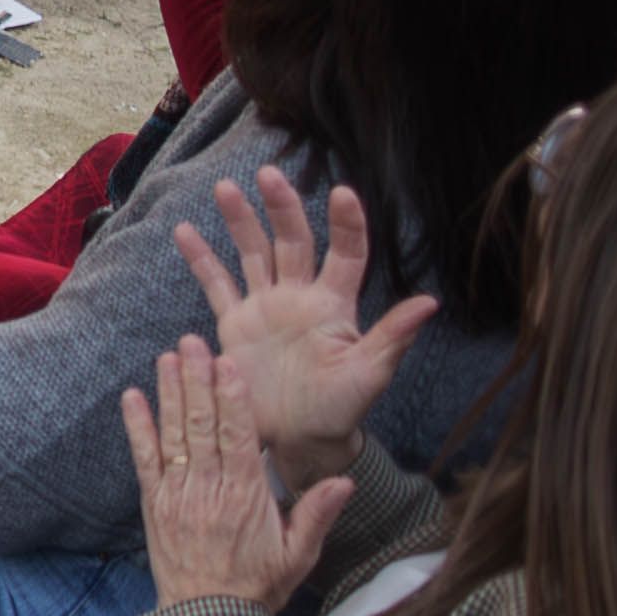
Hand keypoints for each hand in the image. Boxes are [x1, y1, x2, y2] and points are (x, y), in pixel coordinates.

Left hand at [123, 340, 350, 610]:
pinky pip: (144, 459)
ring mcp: (178, 494)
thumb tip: (345, 481)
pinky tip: (132, 397)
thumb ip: (318, 514)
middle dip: (197, 380)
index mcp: (246, 496)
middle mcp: (209, 489)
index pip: (239, 437)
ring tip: (168, 357)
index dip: (232, 397)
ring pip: (174, 435)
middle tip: (192, 342)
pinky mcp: (155, 503)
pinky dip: (138, 427)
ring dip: (169, 393)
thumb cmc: (257, 585)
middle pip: (202, 425)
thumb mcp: (299, 554)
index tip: (228, 364)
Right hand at [169, 167, 434, 480]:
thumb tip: (431, 301)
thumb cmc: (340, 409)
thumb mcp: (370, 375)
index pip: (345, 254)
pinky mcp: (236, 324)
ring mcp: (266, 307)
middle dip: (281, 207)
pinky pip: (217, 284)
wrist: (298, 439)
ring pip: (253, 253)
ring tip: (225, 188)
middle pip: (292, 241)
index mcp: (335, 306)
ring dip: (240, 221)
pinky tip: (185, 231)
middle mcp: (300, 297)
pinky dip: (201, 259)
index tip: (342, 193)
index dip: (345, 224)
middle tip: (268, 175)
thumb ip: (393, 336)